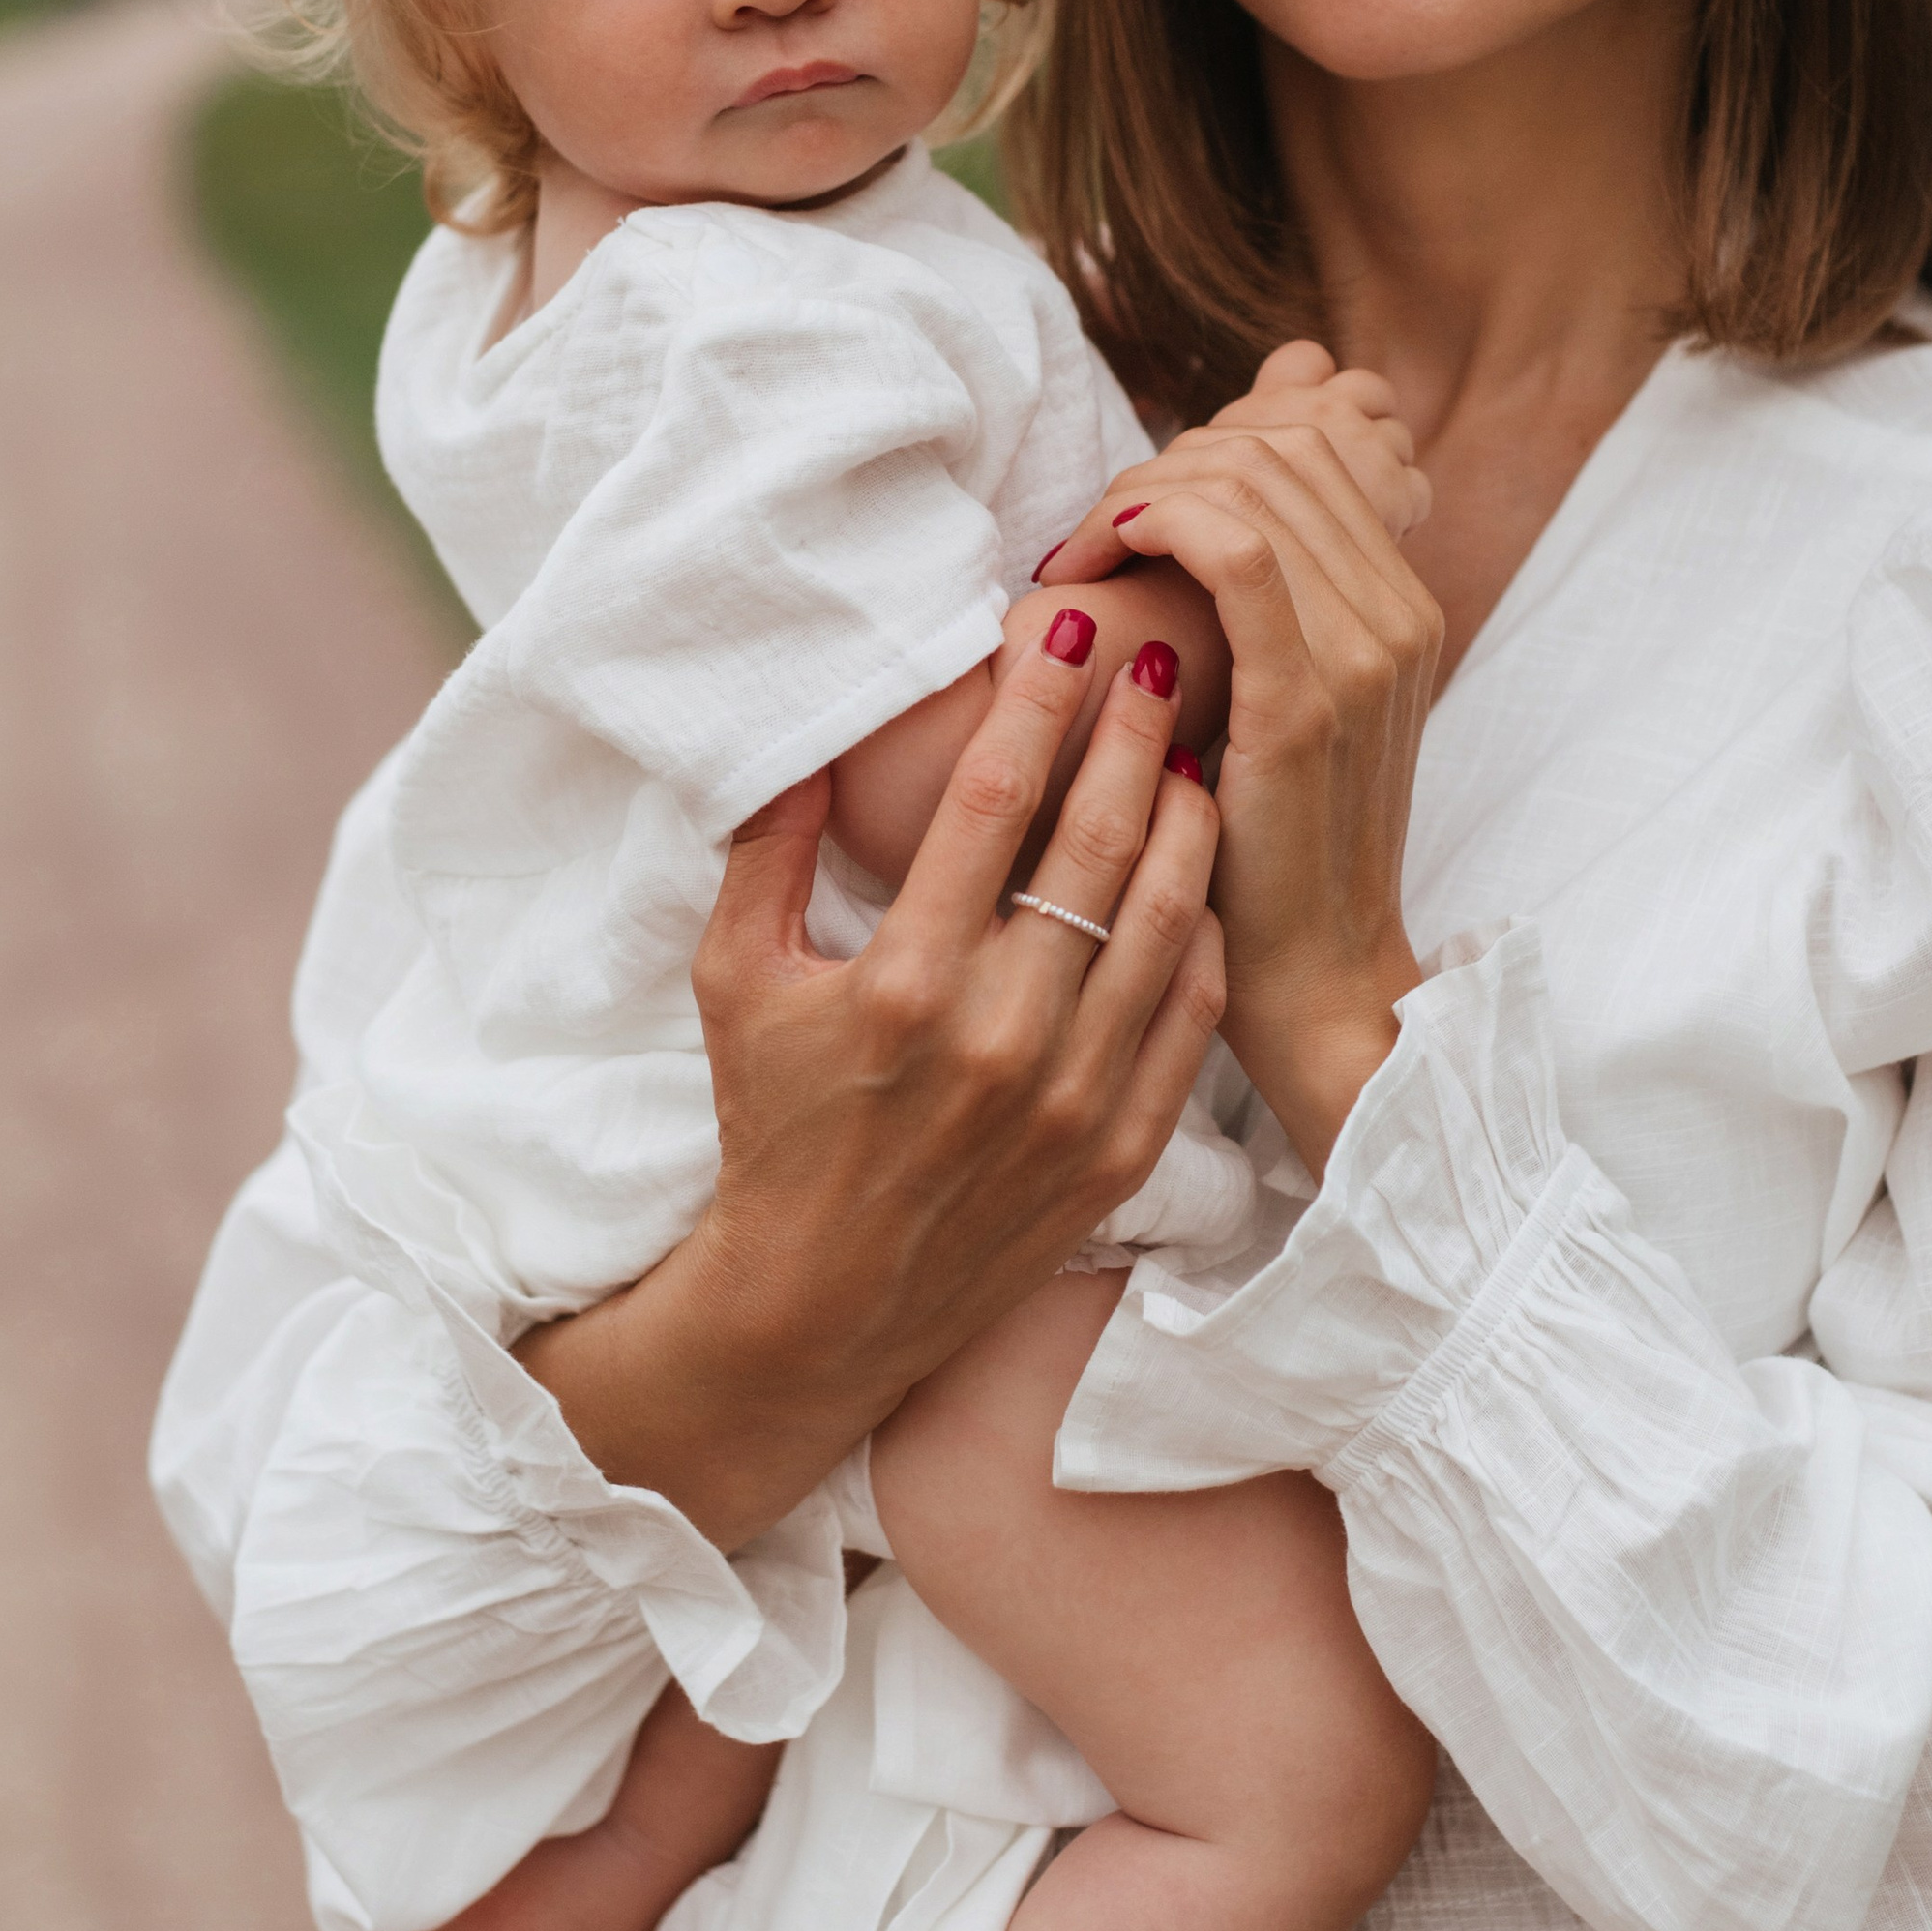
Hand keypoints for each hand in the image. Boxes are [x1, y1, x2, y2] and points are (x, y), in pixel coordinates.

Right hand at [516, 620, 1222, 1547]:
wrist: (819, 1306)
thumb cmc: (772, 1125)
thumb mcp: (731, 979)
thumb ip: (766, 849)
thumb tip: (810, 727)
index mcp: (902, 981)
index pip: (992, 797)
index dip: (1038, 696)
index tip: (1064, 624)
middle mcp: (998, 1035)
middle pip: (1097, 842)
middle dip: (1131, 729)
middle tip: (1155, 656)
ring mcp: (1072, 1098)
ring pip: (1163, 918)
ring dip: (1186, 818)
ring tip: (1188, 747)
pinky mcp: (1121, 1150)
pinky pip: (1189, 1013)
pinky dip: (1200, 931)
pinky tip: (1194, 874)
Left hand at [1036, 346, 1443, 1173]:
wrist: (1314, 979)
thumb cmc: (1266, 851)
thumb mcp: (1279, 705)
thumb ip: (1261, 610)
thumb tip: (1187, 513)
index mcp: (1401, 605)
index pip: (1303, 450)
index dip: (1198, 449)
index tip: (1121, 516)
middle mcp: (1400, 614)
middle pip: (1275, 450)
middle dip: (1162, 465)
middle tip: (1088, 536)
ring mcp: (1367, 654)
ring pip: (1250, 484)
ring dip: (1141, 495)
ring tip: (1080, 557)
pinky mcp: (1310, 702)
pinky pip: (1240, 552)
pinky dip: (1158, 526)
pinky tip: (1100, 560)